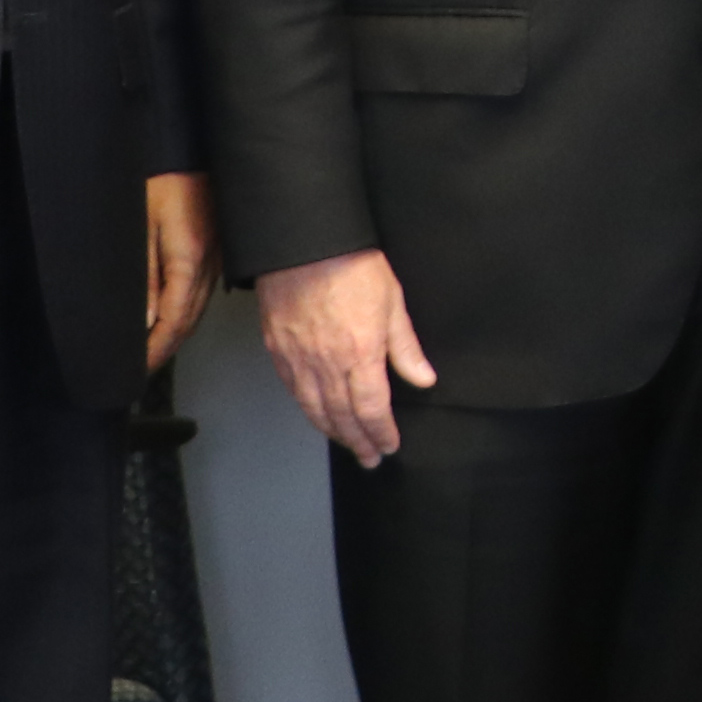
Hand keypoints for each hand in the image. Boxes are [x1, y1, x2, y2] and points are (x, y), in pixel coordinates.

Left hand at [139, 172, 214, 372]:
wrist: (190, 150)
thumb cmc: (162, 180)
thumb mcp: (141, 227)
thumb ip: (145, 276)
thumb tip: (145, 320)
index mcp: (190, 261)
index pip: (173, 320)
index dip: (155, 348)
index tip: (138, 368)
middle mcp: (209, 265)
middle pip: (189, 321)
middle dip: (166, 348)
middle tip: (142, 369)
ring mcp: (217, 259)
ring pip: (197, 310)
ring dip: (176, 333)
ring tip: (153, 350)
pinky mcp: (217, 252)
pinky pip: (202, 293)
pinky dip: (185, 313)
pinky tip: (172, 318)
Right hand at [256, 245, 434, 467]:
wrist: (303, 242)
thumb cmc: (351, 265)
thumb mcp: (392, 303)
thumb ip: (406, 347)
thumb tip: (423, 379)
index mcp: (360, 355)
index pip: (371, 409)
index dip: (380, 432)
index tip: (389, 446)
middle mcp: (327, 364)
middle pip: (342, 416)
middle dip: (358, 441)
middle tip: (369, 458)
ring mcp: (298, 359)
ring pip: (314, 408)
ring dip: (332, 431)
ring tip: (347, 444)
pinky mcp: (277, 349)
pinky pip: (293, 390)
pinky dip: (307, 409)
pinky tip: (316, 415)